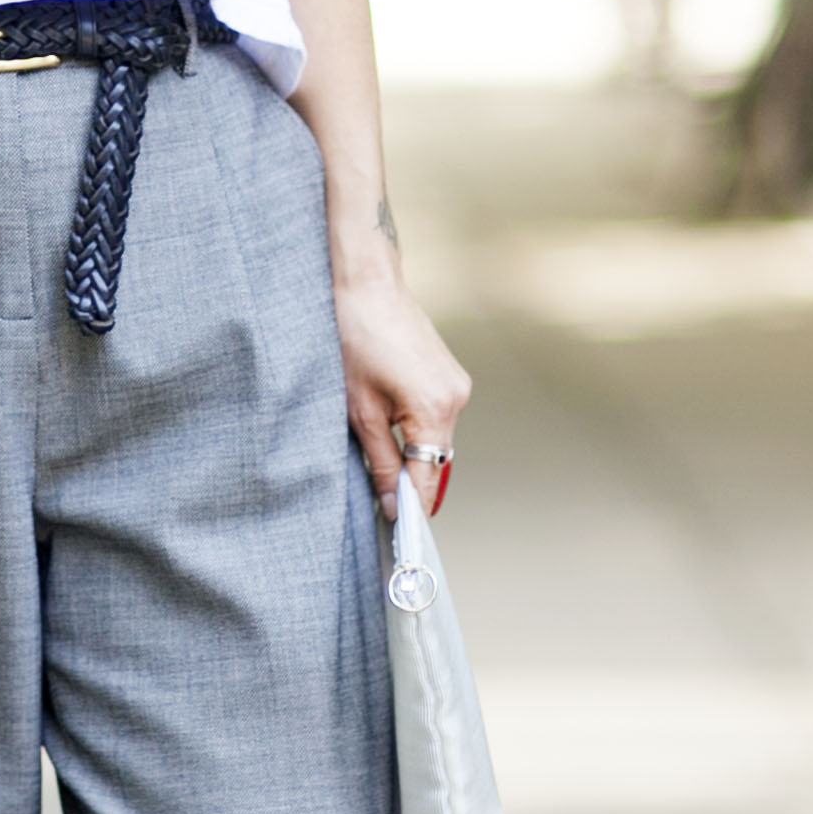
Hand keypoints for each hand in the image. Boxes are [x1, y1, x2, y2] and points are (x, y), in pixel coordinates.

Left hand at [332, 265, 471, 511]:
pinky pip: (436, 418)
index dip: (411, 507)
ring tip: (380, 462)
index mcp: (435, 409)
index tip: (395, 528)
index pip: (428, 478)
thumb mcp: (359, 410)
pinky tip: (390, 429)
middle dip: (410, 482)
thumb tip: (392, 501)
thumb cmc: (356, 338)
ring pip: (436, 440)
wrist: (365, 285)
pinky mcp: (449, 375)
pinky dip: (416, 431)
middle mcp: (456, 398)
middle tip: (380, 502)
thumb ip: (380, 460)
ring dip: (412, 455)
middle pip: (436, 461)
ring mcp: (457, 385)